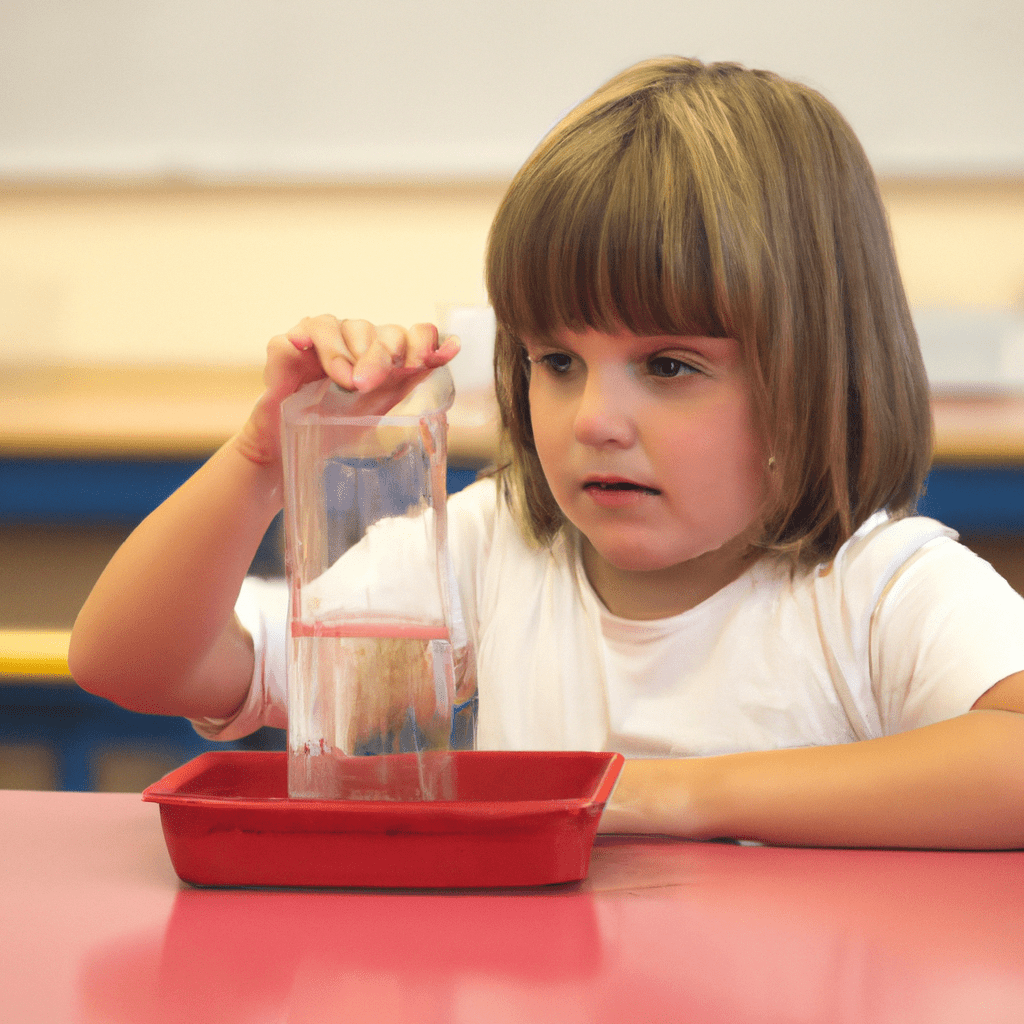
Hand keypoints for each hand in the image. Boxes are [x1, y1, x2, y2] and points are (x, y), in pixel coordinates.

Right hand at [235, 316, 459, 467]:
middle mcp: (359, 342)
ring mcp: (325, 341)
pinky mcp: (291, 346)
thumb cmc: (338, 426)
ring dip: (344, 353)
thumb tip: (451, 350)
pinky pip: (302, 330)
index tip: (426, 361)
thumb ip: (410, 380)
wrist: (293, 449)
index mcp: (386, 354)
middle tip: (368, 384)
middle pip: (379, 331)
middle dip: (379, 355)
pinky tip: (304, 346)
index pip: (413, 334)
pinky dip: (306, 336)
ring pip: (340, 325)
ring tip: (344, 382)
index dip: (423, 342)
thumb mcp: (381, 408)